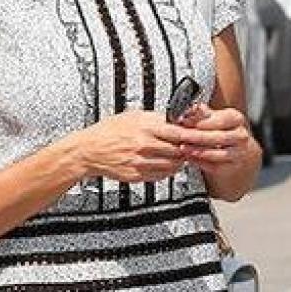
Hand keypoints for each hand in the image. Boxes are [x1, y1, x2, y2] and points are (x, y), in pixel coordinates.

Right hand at [71, 111, 185, 183]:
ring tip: (177, 155)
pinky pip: (160, 175)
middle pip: (178, 150)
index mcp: (145, 127)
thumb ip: (155, 118)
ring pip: (172, 165)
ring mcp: (141, 161)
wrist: (89, 150)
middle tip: (191, 148)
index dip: (193, 136)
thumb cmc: (110, 131)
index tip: (200, 136)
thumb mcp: (133, 116)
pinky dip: (167, 170)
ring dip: (178, 161)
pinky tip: (164, 164)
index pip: (178, 132)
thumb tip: (176, 118)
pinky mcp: (137, 175)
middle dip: (188, 150)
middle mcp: (144, 145)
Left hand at [172, 102, 254, 171]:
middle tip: (180, 135)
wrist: (241, 152)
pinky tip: (189, 157)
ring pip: (215, 152)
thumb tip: (188, 109)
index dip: (199, 122)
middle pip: (216, 137)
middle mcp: (240, 136)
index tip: (184, 121)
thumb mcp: (216, 118)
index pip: (217, 120)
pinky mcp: (231, 167)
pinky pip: (213, 166)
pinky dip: (199, 162)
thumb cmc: (225, 132)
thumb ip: (202, 114)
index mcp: (236, 119)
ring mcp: (238, 153)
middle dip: (195, 136)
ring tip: (183, 147)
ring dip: (196, 150)